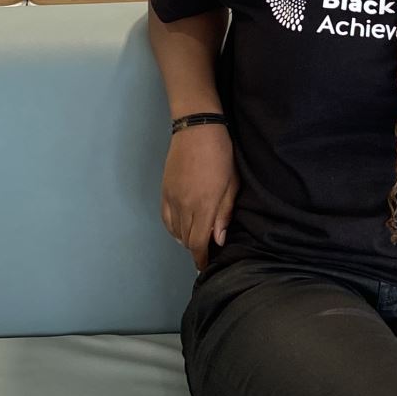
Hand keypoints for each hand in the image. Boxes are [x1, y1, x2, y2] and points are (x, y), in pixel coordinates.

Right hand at [160, 124, 237, 271]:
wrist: (196, 129)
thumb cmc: (221, 154)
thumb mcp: (232, 183)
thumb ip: (224, 213)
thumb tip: (218, 239)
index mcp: (203, 206)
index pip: (198, 243)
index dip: (202, 258)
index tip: (206, 266)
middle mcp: (184, 206)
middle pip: (186, 240)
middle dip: (196, 250)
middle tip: (206, 252)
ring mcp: (171, 199)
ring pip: (175, 231)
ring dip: (186, 239)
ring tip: (197, 238)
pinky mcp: (164, 191)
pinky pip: (165, 219)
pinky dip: (173, 228)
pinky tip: (181, 228)